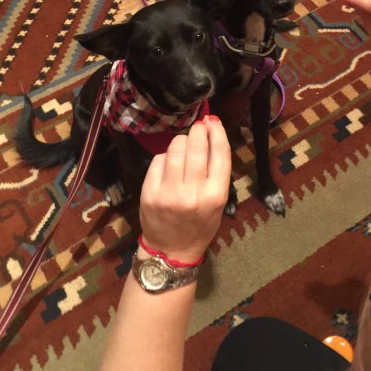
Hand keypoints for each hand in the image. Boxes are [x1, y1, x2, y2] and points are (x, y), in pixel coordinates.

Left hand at [139, 115, 231, 263]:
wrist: (172, 250)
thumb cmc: (200, 224)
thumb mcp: (219, 202)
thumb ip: (217, 172)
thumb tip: (212, 134)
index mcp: (216, 196)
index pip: (220, 153)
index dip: (217, 131)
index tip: (213, 120)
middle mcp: (193, 193)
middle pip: (196, 146)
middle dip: (198, 130)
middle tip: (198, 128)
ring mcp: (169, 192)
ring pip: (176, 148)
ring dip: (181, 141)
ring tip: (184, 145)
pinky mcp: (150, 192)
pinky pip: (159, 160)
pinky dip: (166, 156)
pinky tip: (170, 163)